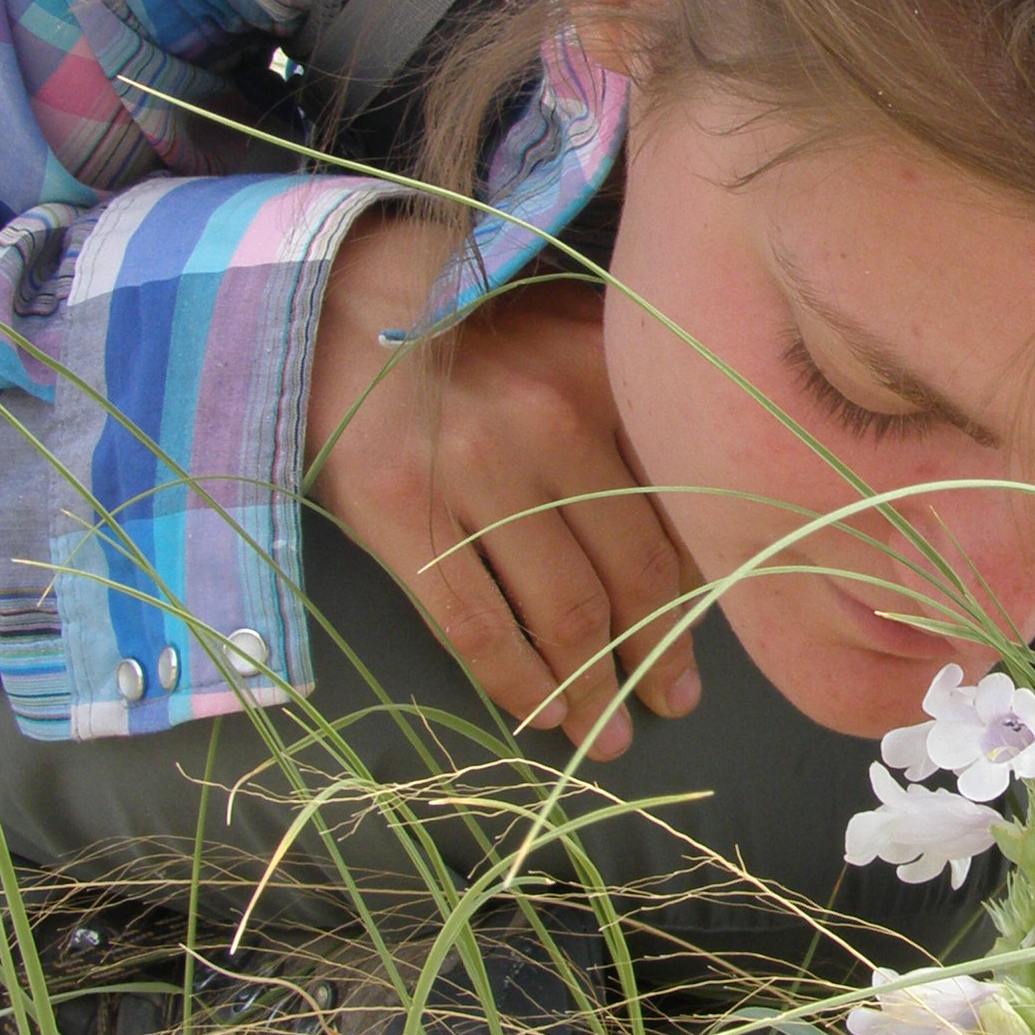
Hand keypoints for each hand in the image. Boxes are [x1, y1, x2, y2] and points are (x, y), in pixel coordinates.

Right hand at [306, 213, 698, 756]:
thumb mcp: (567, 346)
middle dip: (657, 655)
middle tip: (669, 703)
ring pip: (561, 607)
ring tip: (604, 732)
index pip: (679, 514)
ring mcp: (474, 466)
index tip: (700, 650)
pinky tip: (538, 714)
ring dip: (591, 687)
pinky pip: (474, 621)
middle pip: (632, 571)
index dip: (699, 597)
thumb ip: (628, 423)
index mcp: (608, 378)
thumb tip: (694, 543)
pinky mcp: (400, 508)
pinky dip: (514, 680)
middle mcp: (553, 420)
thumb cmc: (469, 336)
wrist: (333, 302)